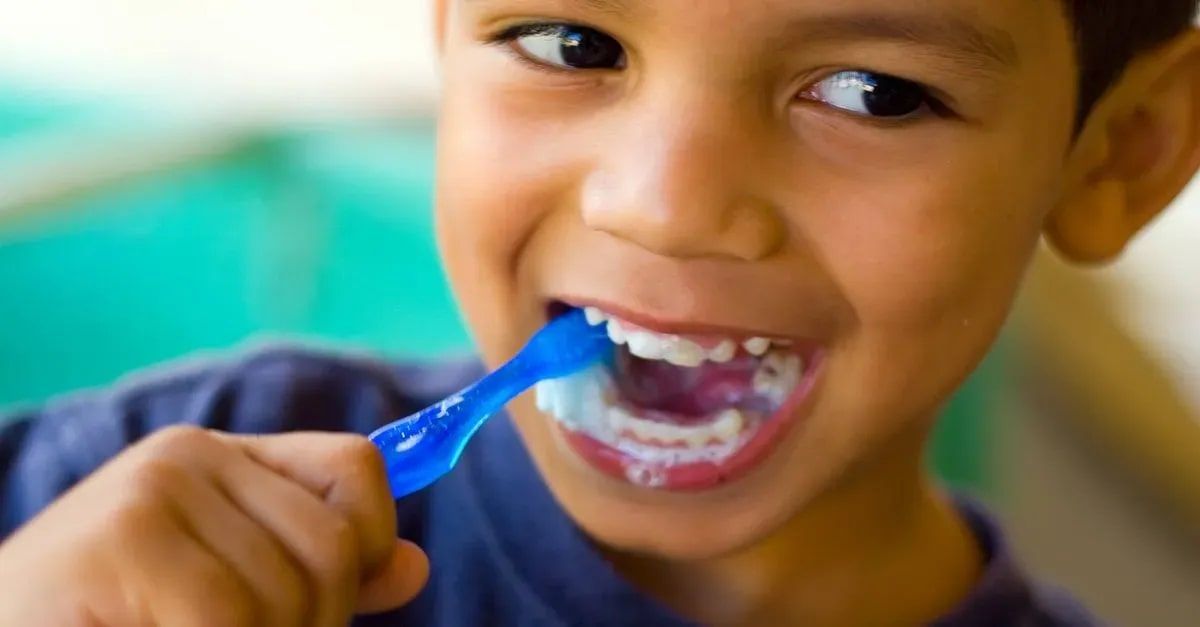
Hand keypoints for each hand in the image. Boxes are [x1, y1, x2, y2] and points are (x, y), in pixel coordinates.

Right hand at [0, 426, 427, 625]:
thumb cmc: (115, 619)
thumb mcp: (228, 592)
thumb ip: (314, 576)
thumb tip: (416, 567)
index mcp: (227, 459)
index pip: (357, 467)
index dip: (370, 542)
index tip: (334, 602)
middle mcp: (193, 453)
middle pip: (332, 544)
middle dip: (315, 621)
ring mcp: (154, 485)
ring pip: (284, 592)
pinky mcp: (120, 534)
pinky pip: (227, 615)